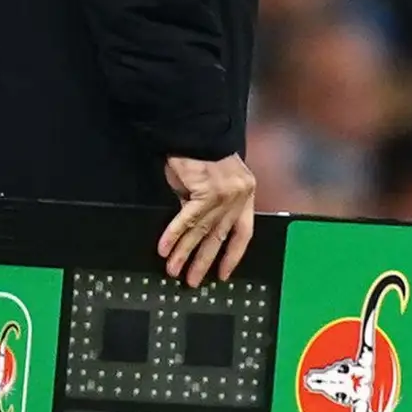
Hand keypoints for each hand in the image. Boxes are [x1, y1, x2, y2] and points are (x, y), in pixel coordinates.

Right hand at [160, 153, 258, 286]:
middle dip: (204, 261)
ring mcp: (225, 195)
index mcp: (246, 195)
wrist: (193, 131)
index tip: (223, 273)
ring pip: (202, 231)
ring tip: (174, 270)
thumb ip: (206, 206)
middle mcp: (239, 197)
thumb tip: (193, 229)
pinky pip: (187, 219)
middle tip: (193, 280)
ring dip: (185, 253)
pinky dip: (175, 235)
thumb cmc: (200, 155)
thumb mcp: (209, 183)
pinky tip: (166, 249)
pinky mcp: (206, 191)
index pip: (243, 233)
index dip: (233, 255)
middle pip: (220, 237)